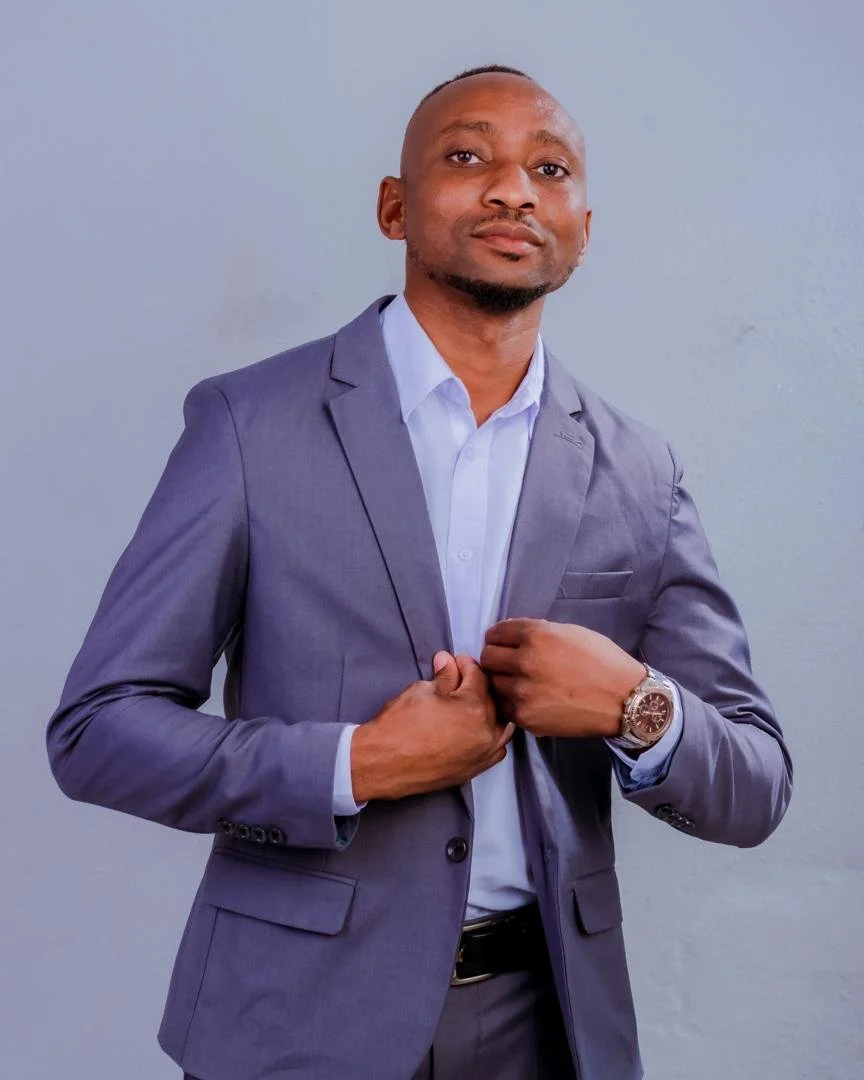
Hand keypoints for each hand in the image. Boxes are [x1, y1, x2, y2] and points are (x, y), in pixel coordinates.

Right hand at [350, 651, 513, 801]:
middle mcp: (485, 733)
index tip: (456, 662)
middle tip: (459, 678)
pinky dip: (490, 735)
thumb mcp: (421, 691)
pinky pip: (495, 749)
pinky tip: (476, 727)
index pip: (478, 677)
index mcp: (474, 709)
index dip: (465, 664)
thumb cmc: (398, 727)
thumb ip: (443, 677)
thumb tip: (448, 663)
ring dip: (489, 710)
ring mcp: (482, 755)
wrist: (381, 763)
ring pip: (500, 726)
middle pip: (492, 699)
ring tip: (470, 703)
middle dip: (477, 685)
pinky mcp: (474, 770)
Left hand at [480, 619, 645, 738]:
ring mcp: (523, 692)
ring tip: (521, 683)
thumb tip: (512, 635)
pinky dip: (512, 703)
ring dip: (503, 682)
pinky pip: (505, 707)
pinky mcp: (527, 717)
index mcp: (536, 636)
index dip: (498, 637)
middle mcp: (524, 662)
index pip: (495, 633)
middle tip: (508, 664)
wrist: (625, 700)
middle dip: (496, 658)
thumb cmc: (602, 662)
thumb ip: (538, 631)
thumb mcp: (570, 632)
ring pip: (494, 684)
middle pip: (487, 658)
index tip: (502, 643)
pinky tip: (529, 700)